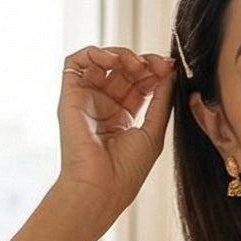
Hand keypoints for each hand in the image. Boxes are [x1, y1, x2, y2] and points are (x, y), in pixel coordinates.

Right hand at [57, 46, 175, 227]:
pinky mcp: (70, 97)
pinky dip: (94, 53)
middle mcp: (103, 107)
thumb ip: (162, 100)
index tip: (169, 67)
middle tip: (157, 64)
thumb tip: (170, 72)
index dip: (154, 71)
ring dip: (121, 55)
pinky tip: (112, 60)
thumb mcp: (153, 131)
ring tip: (135, 64)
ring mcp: (86, 100)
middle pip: (123, 70)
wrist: (100, 187)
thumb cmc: (126, 171)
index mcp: (122, 118)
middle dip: (142, 61)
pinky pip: (75, 63)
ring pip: (101, 61)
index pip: (138, 83)